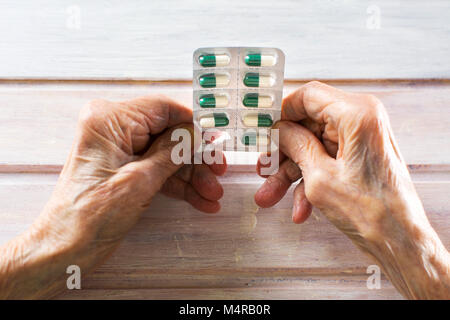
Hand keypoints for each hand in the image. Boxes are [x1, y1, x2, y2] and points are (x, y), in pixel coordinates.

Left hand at [0, 95, 225, 297]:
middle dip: (195, 157)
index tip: (217, 139)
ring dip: (192, 175)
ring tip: (212, 194)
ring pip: (168, 155)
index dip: (194, 124)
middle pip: (169, 134)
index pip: (163, 108)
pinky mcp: (126, 170)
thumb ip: (173, 151)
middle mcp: (114, 129)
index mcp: (109, 120)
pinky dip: (180, 185)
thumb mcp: (140, 180)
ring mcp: (121, 151)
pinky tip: (200, 199)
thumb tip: (200, 133)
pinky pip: (159, 170)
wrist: (66, 250)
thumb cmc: (89, 216)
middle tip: (219, 171)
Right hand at [255, 81, 449, 298]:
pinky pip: (325, 160)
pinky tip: (299, 207)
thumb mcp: (319, 177)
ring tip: (270, 194)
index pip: (308, 96)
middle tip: (264, 167)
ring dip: (291, 172)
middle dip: (283, 152)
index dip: (282, 111)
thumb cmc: (373, 212)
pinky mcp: (359, 157)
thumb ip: (295, 145)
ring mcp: (360, 140)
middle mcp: (362, 121)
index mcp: (357, 115)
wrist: (400, 241)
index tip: (263, 125)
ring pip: (313, 146)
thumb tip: (278, 130)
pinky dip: (309, 181)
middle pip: (308, 125)